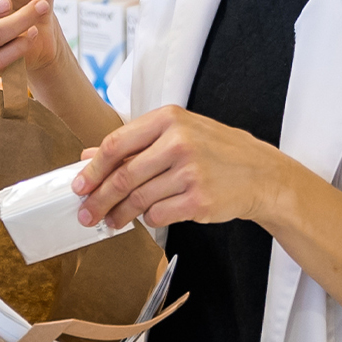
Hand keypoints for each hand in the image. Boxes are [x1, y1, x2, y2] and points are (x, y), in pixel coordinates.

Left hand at [73, 105, 292, 229]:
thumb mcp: (177, 133)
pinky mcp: (200, 199)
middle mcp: (179, 142)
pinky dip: (148, 219)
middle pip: (123, 176)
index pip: (116, 145)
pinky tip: (147, 218)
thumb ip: (133, 143)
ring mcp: (191, 171)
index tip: (78, 186)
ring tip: (111, 222)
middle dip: (99, 199)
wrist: (263, 174)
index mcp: (168, 119)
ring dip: (119, 215)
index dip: (92, 169)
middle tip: (86, 213)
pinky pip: (158, 215)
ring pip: (139, 199)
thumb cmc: (216, 152)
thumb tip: (87, 156)